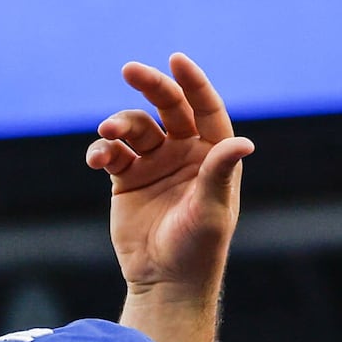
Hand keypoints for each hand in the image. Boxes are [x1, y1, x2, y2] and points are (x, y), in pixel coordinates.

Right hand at [90, 54, 251, 303]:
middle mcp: (184, 152)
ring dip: (119, 124)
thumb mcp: (212, 209)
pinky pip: (112, 153)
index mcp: (212, 153)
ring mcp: (154, 163)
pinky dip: (102, 151)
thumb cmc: (198, 248)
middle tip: (130, 70)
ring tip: (107, 134)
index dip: (193, 82)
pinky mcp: (127, 179)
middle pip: (167, 107)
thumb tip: (244, 142)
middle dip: (150, 86)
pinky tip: (97, 159)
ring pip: (135, 128)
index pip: (204, 108)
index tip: (176, 60)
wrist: (165, 280)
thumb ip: (220, 172)